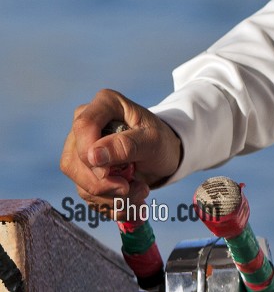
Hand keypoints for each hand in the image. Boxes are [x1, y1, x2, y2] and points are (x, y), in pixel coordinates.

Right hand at [58, 88, 182, 214]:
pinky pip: (87, 194)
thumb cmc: (161, 140)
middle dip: (103, 184)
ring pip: (79, 182)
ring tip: (140, 192)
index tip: (111, 173)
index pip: (83, 127)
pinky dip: (110, 203)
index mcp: (105, 104)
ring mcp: (81, 148)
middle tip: (133, 188)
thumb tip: (93, 156)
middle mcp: (86, 124)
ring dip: (110, 197)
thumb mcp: (153, 141)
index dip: (91, 154)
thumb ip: (126, 145)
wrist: (163, 155)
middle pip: (74, 161)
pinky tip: (131, 200)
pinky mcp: (83, 170)